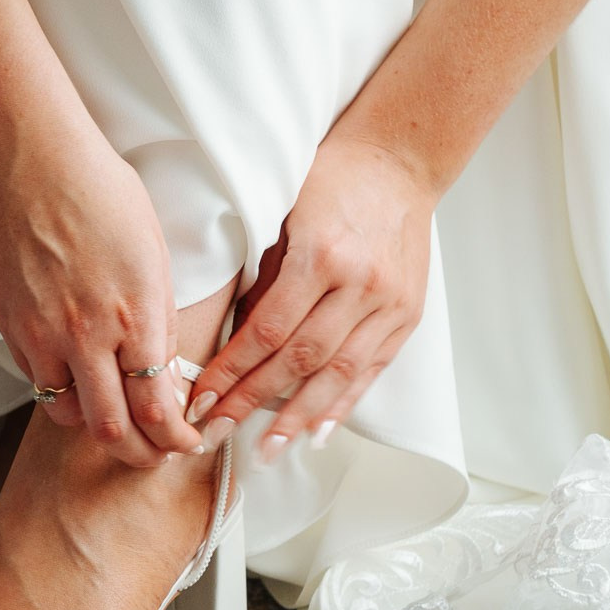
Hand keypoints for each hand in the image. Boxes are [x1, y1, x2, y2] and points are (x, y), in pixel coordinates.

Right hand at [0, 134, 203, 466]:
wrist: (32, 161)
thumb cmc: (98, 191)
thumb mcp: (155, 254)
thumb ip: (159, 321)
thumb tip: (163, 371)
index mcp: (134, 315)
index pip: (157, 408)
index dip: (174, 439)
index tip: (184, 442)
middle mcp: (85, 336)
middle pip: (111, 432)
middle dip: (140, 455)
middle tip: (153, 455)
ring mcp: (41, 334)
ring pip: (67, 417)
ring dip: (95, 426)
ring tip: (114, 417)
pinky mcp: (10, 326)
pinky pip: (36, 381)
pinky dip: (60, 392)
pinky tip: (76, 377)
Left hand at [188, 133, 435, 460]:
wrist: (399, 159)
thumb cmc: (330, 178)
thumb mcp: (284, 216)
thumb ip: (265, 279)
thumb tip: (237, 339)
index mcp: (321, 255)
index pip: (267, 330)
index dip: (232, 372)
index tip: (200, 399)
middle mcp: (359, 285)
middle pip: (299, 360)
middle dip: (253, 401)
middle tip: (216, 432)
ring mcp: (389, 303)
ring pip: (337, 374)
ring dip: (297, 417)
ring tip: (266, 450)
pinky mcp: (408, 314)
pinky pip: (371, 369)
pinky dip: (343, 403)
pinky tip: (318, 432)